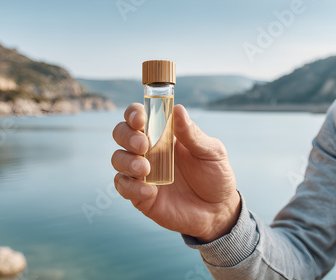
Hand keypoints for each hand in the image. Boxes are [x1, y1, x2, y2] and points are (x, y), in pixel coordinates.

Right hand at [111, 103, 240, 242]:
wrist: (218, 211)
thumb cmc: (215, 176)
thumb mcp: (211, 152)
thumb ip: (192, 134)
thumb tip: (178, 109)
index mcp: (164, 134)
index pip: (139, 116)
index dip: (134, 113)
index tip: (140, 119)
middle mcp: (149, 150)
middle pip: (121, 133)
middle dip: (126, 136)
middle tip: (144, 146)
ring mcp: (142, 172)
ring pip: (118, 159)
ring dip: (127, 161)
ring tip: (146, 169)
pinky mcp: (139, 194)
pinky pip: (123, 186)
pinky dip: (131, 187)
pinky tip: (150, 192)